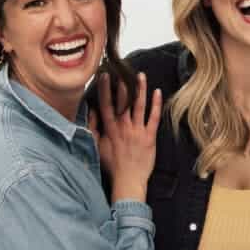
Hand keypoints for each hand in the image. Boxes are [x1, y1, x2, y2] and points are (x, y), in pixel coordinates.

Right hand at [89, 72, 161, 202]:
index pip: (106, 105)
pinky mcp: (150, 137)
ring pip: (139, 106)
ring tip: (140, 75)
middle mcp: (124, 127)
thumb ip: (93, 128)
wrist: (128, 180)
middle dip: (122, 85)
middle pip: (123, 102)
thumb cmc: (112, 165)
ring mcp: (137, 131)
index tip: (104, 76)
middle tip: (122, 69)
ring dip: (140, 90)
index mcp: (110, 129)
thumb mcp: (97, 147)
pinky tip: (158, 92)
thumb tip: (91, 112)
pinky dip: (156, 104)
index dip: (105, 90)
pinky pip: (153, 117)